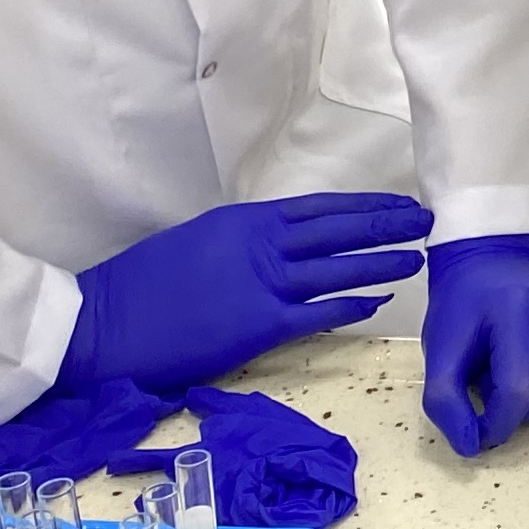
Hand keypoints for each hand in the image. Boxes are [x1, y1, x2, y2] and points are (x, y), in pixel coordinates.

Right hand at [60, 192, 432, 399]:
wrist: (103, 325)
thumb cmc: (142, 287)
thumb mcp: (196, 244)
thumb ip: (241, 242)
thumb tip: (278, 247)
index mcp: (244, 221)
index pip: (320, 207)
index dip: (363, 205)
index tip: (396, 202)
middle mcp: (260, 244)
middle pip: (340, 229)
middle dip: (386, 223)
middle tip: (425, 220)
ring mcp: (262, 284)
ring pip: (339, 267)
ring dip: (382, 260)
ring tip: (417, 256)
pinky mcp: (259, 326)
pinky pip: (319, 313)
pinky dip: (352, 306)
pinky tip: (378, 301)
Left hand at [419, 233, 528, 455]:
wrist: (498, 262)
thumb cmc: (468, 308)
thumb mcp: (441, 350)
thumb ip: (445, 401)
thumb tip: (472, 446)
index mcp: (515, 311)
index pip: (516, 392)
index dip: (496, 425)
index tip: (482, 428)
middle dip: (517, 408)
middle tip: (501, 378)